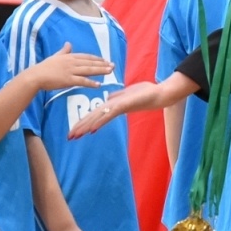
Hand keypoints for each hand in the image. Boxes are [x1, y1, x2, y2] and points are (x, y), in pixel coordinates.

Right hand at [26, 42, 112, 93]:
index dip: (97, 58)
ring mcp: (70, 71)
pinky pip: (82, 81)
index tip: (105, 60)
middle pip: (90, 62)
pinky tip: (99, 84)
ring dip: (101, 71)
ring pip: (89, 70)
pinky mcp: (68, 80)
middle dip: (103, 64)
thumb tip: (68, 43)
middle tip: (113, 65)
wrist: (36, 76)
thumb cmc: (44, 67)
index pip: (86, 57)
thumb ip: (64, 51)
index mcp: (69, 57)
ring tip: (110, 72)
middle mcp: (72, 62)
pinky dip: (91, 83)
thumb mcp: (55, 56)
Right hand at [71, 74, 197, 139]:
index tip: (73, 131)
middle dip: (81, 127)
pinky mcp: (124, 106)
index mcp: (113, 106)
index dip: (83, 122)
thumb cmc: (146, 92)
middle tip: (69, 138)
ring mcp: (118, 108)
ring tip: (76, 136)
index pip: (94, 114)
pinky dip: (100, 121)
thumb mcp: (127, 92)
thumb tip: (107, 98)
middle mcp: (114, 109)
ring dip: (86, 127)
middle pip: (94, 119)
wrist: (161, 94)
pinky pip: (109, 114)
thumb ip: (116, 96)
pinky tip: (92, 130)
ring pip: (98, 118)